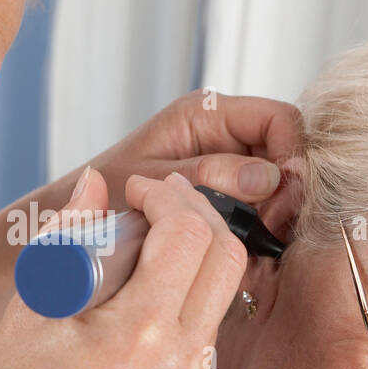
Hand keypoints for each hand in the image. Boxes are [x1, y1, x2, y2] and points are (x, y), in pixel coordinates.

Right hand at [0, 90, 300, 368]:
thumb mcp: (29, 309)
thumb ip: (70, 235)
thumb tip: (95, 183)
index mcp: (144, 336)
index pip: (190, 234)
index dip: (166, 195)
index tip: (134, 190)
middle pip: (228, 261)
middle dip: (196, 216)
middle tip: (153, 203)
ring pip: (218, 303)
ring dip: (190, 263)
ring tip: (136, 253)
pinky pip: (201, 346)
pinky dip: (178, 309)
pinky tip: (132, 308)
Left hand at [75, 90, 301, 235]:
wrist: (76, 220)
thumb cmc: (103, 194)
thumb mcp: (152, 182)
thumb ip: (208, 174)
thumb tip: (269, 177)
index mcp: (205, 113)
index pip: (279, 119)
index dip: (292, 156)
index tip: (281, 199)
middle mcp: (222, 133)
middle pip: (285, 153)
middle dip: (287, 192)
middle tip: (270, 231)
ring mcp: (225, 164)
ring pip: (278, 185)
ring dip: (275, 216)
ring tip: (258, 247)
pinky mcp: (224, 196)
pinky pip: (259, 208)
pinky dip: (259, 231)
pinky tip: (248, 255)